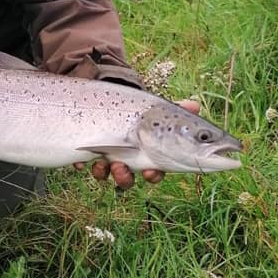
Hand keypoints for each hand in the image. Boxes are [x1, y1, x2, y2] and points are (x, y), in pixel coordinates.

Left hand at [74, 99, 200, 189]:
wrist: (111, 99)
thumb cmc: (141, 110)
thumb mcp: (158, 111)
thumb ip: (177, 110)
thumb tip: (195, 104)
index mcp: (147, 156)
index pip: (154, 171)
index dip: (153, 174)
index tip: (150, 170)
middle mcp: (126, 161)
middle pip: (128, 178)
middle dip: (124, 178)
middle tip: (121, 168)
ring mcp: (105, 157)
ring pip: (106, 174)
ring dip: (105, 173)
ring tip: (104, 163)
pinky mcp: (86, 152)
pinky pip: (83, 163)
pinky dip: (82, 163)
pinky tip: (82, 160)